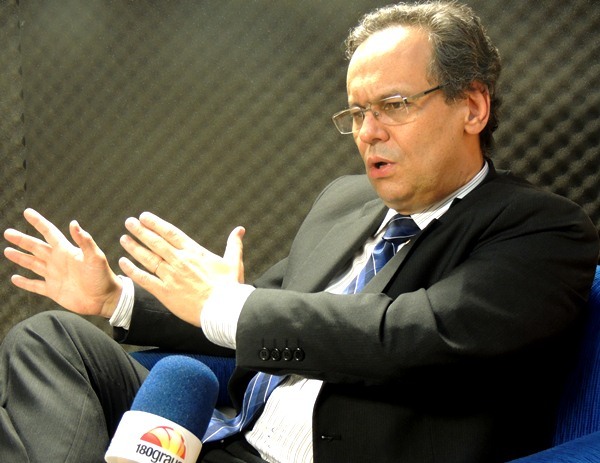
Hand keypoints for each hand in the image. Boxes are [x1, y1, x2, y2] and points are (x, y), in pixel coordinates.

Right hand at [3, 208, 121, 317]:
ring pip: (33, 264)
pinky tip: (15, 278)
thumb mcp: (95, 257)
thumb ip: (84, 241)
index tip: (28, 212)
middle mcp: (58, 261)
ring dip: (20, 257)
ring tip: (7, 251)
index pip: (50, 232)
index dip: (39, 222)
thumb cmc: (102, 276)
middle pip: (36, 247)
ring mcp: (54, 275)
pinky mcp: (53, 290)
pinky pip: (35, 285)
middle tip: (8, 232)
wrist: (105, 299)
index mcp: (67, 251)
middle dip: (22, 240)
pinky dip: (25, 282)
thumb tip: (74, 223)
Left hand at [118, 212, 244, 326]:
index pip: (171, 233)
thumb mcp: (234, 262)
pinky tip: (123, 263)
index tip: (145, 217)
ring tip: (124, 238)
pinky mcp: (165, 292)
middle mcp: (180, 261)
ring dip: (134, 247)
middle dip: (141, 231)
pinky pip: (145, 279)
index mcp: (195, 253)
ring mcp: (171, 276)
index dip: (156, 224)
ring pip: (148, 258)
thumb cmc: (231, 287)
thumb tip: (240, 229)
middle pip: (156, 242)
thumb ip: (234, 244)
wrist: (224, 310)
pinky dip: (133, 271)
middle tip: (129, 222)